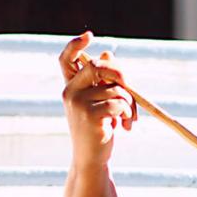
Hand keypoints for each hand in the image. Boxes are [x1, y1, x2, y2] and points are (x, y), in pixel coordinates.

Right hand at [59, 30, 137, 168]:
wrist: (90, 161)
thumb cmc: (97, 132)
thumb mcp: (99, 104)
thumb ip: (103, 82)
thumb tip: (108, 55)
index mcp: (70, 87)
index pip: (66, 59)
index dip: (75, 45)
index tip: (89, 36)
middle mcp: (70, 92)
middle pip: (99, 66)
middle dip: (121, 75)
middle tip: (130, 90)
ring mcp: (78, 102)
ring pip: (116, 88)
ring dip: (129, 103)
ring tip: (128, 119)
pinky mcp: (90, 114)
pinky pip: (119, 102)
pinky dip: (128, 113)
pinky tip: (124, 127)